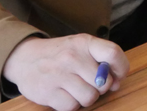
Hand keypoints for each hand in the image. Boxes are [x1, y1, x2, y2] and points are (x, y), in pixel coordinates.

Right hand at [2, 34, 128, 110]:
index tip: (117, 76)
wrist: (24, 58)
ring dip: (86, 97)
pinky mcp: (47, 92)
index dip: (121, 68)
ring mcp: (58, 75)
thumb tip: (116, 83)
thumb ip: (101, 60)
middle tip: (89, 83)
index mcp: (84, 43)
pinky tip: (64, 94)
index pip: (113, 53)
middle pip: (103, 82)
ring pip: (89, 97)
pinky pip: (72, 107)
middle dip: (100, 87)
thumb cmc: (60, 54)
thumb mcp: (81, 47)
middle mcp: (72, 57)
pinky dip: (70, 104)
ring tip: (76, 88)